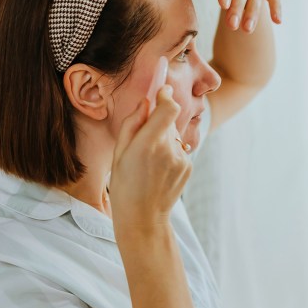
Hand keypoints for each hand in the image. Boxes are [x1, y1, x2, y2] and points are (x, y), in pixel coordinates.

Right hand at [109, 85, 191, 236]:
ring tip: (148, 162)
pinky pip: (178, 150)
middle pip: (169, 120)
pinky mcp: (188, 166)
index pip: (168, 108)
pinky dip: (169, 153)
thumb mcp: (119, 153)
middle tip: (142, 139)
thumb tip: (146, 101)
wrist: (143, 218)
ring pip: (173, 135)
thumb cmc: (124, 185)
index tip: (161, 89)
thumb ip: (133, 123)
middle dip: (158, 122)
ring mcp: (181, 159)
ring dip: (163, 140)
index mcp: (148, 144)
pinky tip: (157, 170)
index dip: (165, 95)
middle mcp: (168, 150)